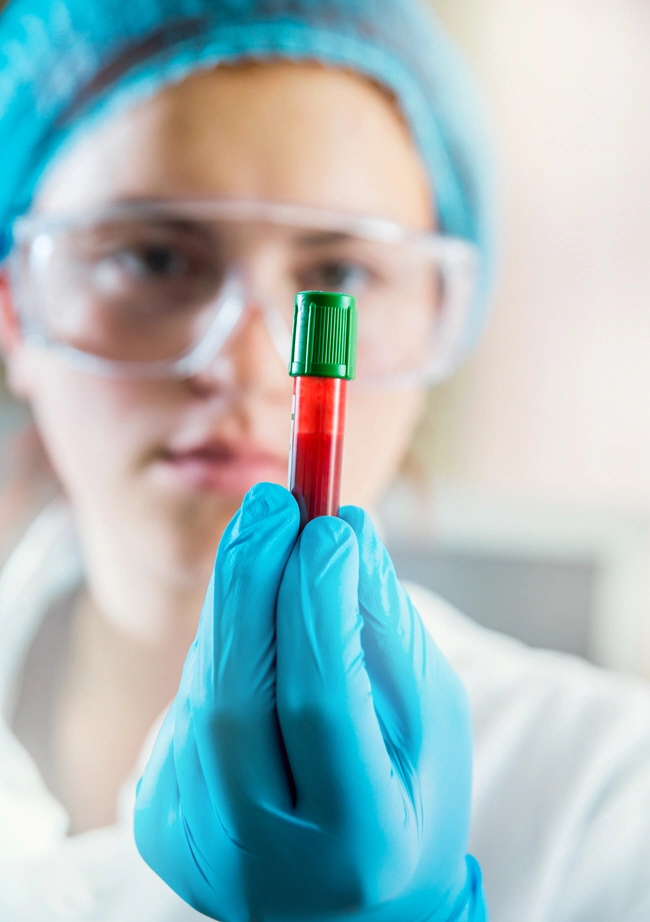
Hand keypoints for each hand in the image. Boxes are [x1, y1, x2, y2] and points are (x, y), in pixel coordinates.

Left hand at [134, 483, 485, 920]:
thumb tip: (347, 531)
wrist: (342, 903)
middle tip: (273, 500)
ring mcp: (196, 842)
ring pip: (205, 688)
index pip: (320, 702)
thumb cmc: (408, 801)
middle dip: (252, 579)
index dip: (320, 602)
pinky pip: (188, 704)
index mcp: (360, 839)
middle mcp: (263, 853)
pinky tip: (258, 648)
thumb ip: (387, 628)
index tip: (331, 522)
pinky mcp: (158, 820)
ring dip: (241, 609)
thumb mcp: (431, 721)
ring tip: (280, 567)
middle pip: (236, 693)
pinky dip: (225, 654)